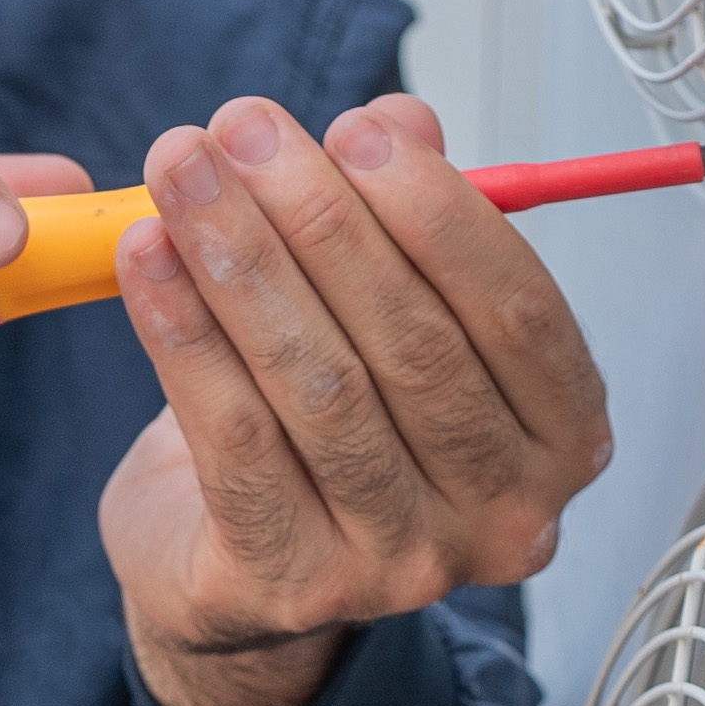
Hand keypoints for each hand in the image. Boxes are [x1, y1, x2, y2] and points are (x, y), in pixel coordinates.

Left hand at [100, 94, 616, 705]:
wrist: (242, 568)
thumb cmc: (333, 428)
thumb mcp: (386, 310)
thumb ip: (405, 214)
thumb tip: (397, 121)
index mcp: (559, 436)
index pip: (520, 313)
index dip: (439, 213)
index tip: (356, 131)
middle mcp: (502, 514)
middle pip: (415, 345)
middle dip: (320, 219)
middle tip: (243, 131)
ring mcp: (401, 564)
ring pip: (322, 387)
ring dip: (242, 260)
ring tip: (180, 172)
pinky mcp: (292, 583)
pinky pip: (235, 438)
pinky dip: (182, 334)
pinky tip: (145, 258)